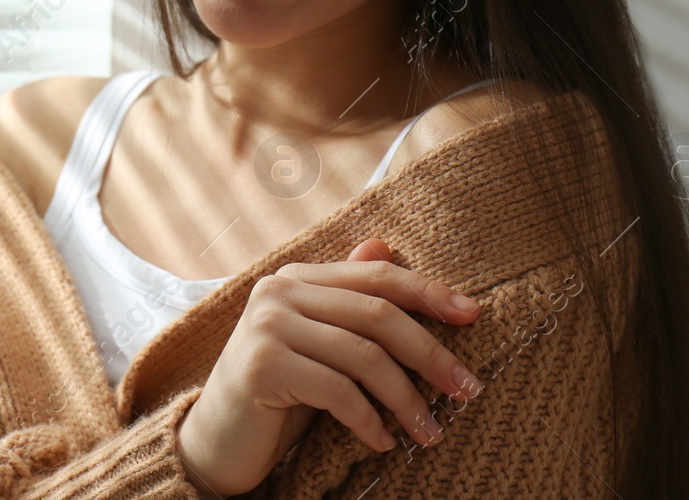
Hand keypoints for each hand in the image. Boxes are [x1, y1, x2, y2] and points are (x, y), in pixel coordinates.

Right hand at [174, 238, 483, 498]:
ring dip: (407, 399)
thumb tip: (385, 245)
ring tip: (431, 431)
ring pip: (363, 356)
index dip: (428, 292)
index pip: (376, 276)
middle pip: (377, 314)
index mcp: (296, 278)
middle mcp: (278, 291)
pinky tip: (383, 441)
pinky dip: (369, 420)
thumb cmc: (277, 392)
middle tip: (467, 389)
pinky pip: (337, 391)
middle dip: (430, 353)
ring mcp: (266, 327)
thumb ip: (346, 299)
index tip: (473, 316)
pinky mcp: (261, 367)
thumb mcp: (317, 342)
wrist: (215, 440)